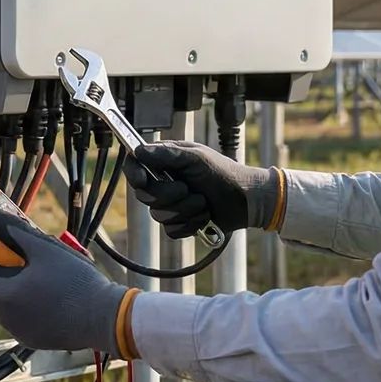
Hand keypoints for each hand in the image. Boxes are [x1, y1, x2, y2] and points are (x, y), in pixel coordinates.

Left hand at [0, 210, 128, 353]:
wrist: (107, 319)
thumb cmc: (76, 282)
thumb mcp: (44, 248)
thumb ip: (12, 230)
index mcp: (1, 293)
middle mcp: (3, 316)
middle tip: (5, 243)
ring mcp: (17, 330)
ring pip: (4, 297)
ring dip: (10, 279)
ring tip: (33, 264)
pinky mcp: (32, 337)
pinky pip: (19, 312)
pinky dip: (23, 296)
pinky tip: (44, 286)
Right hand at [125, 140, 280, 238]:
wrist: (247, 200)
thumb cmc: (224, 173)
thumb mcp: (196, 157)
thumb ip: (166, 154)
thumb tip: (138, 151)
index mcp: (165, 162)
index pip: (135, 167)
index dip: (133, 174)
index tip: (142, 180)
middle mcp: (163, 183)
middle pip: (143, 194)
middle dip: (168, 194)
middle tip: (188, 188)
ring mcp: (171, 205)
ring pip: (157, 215)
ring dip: (184, 210)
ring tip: (203, 202)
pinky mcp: (180, 224)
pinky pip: (171, 230)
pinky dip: (190, 224)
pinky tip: (205, 216)